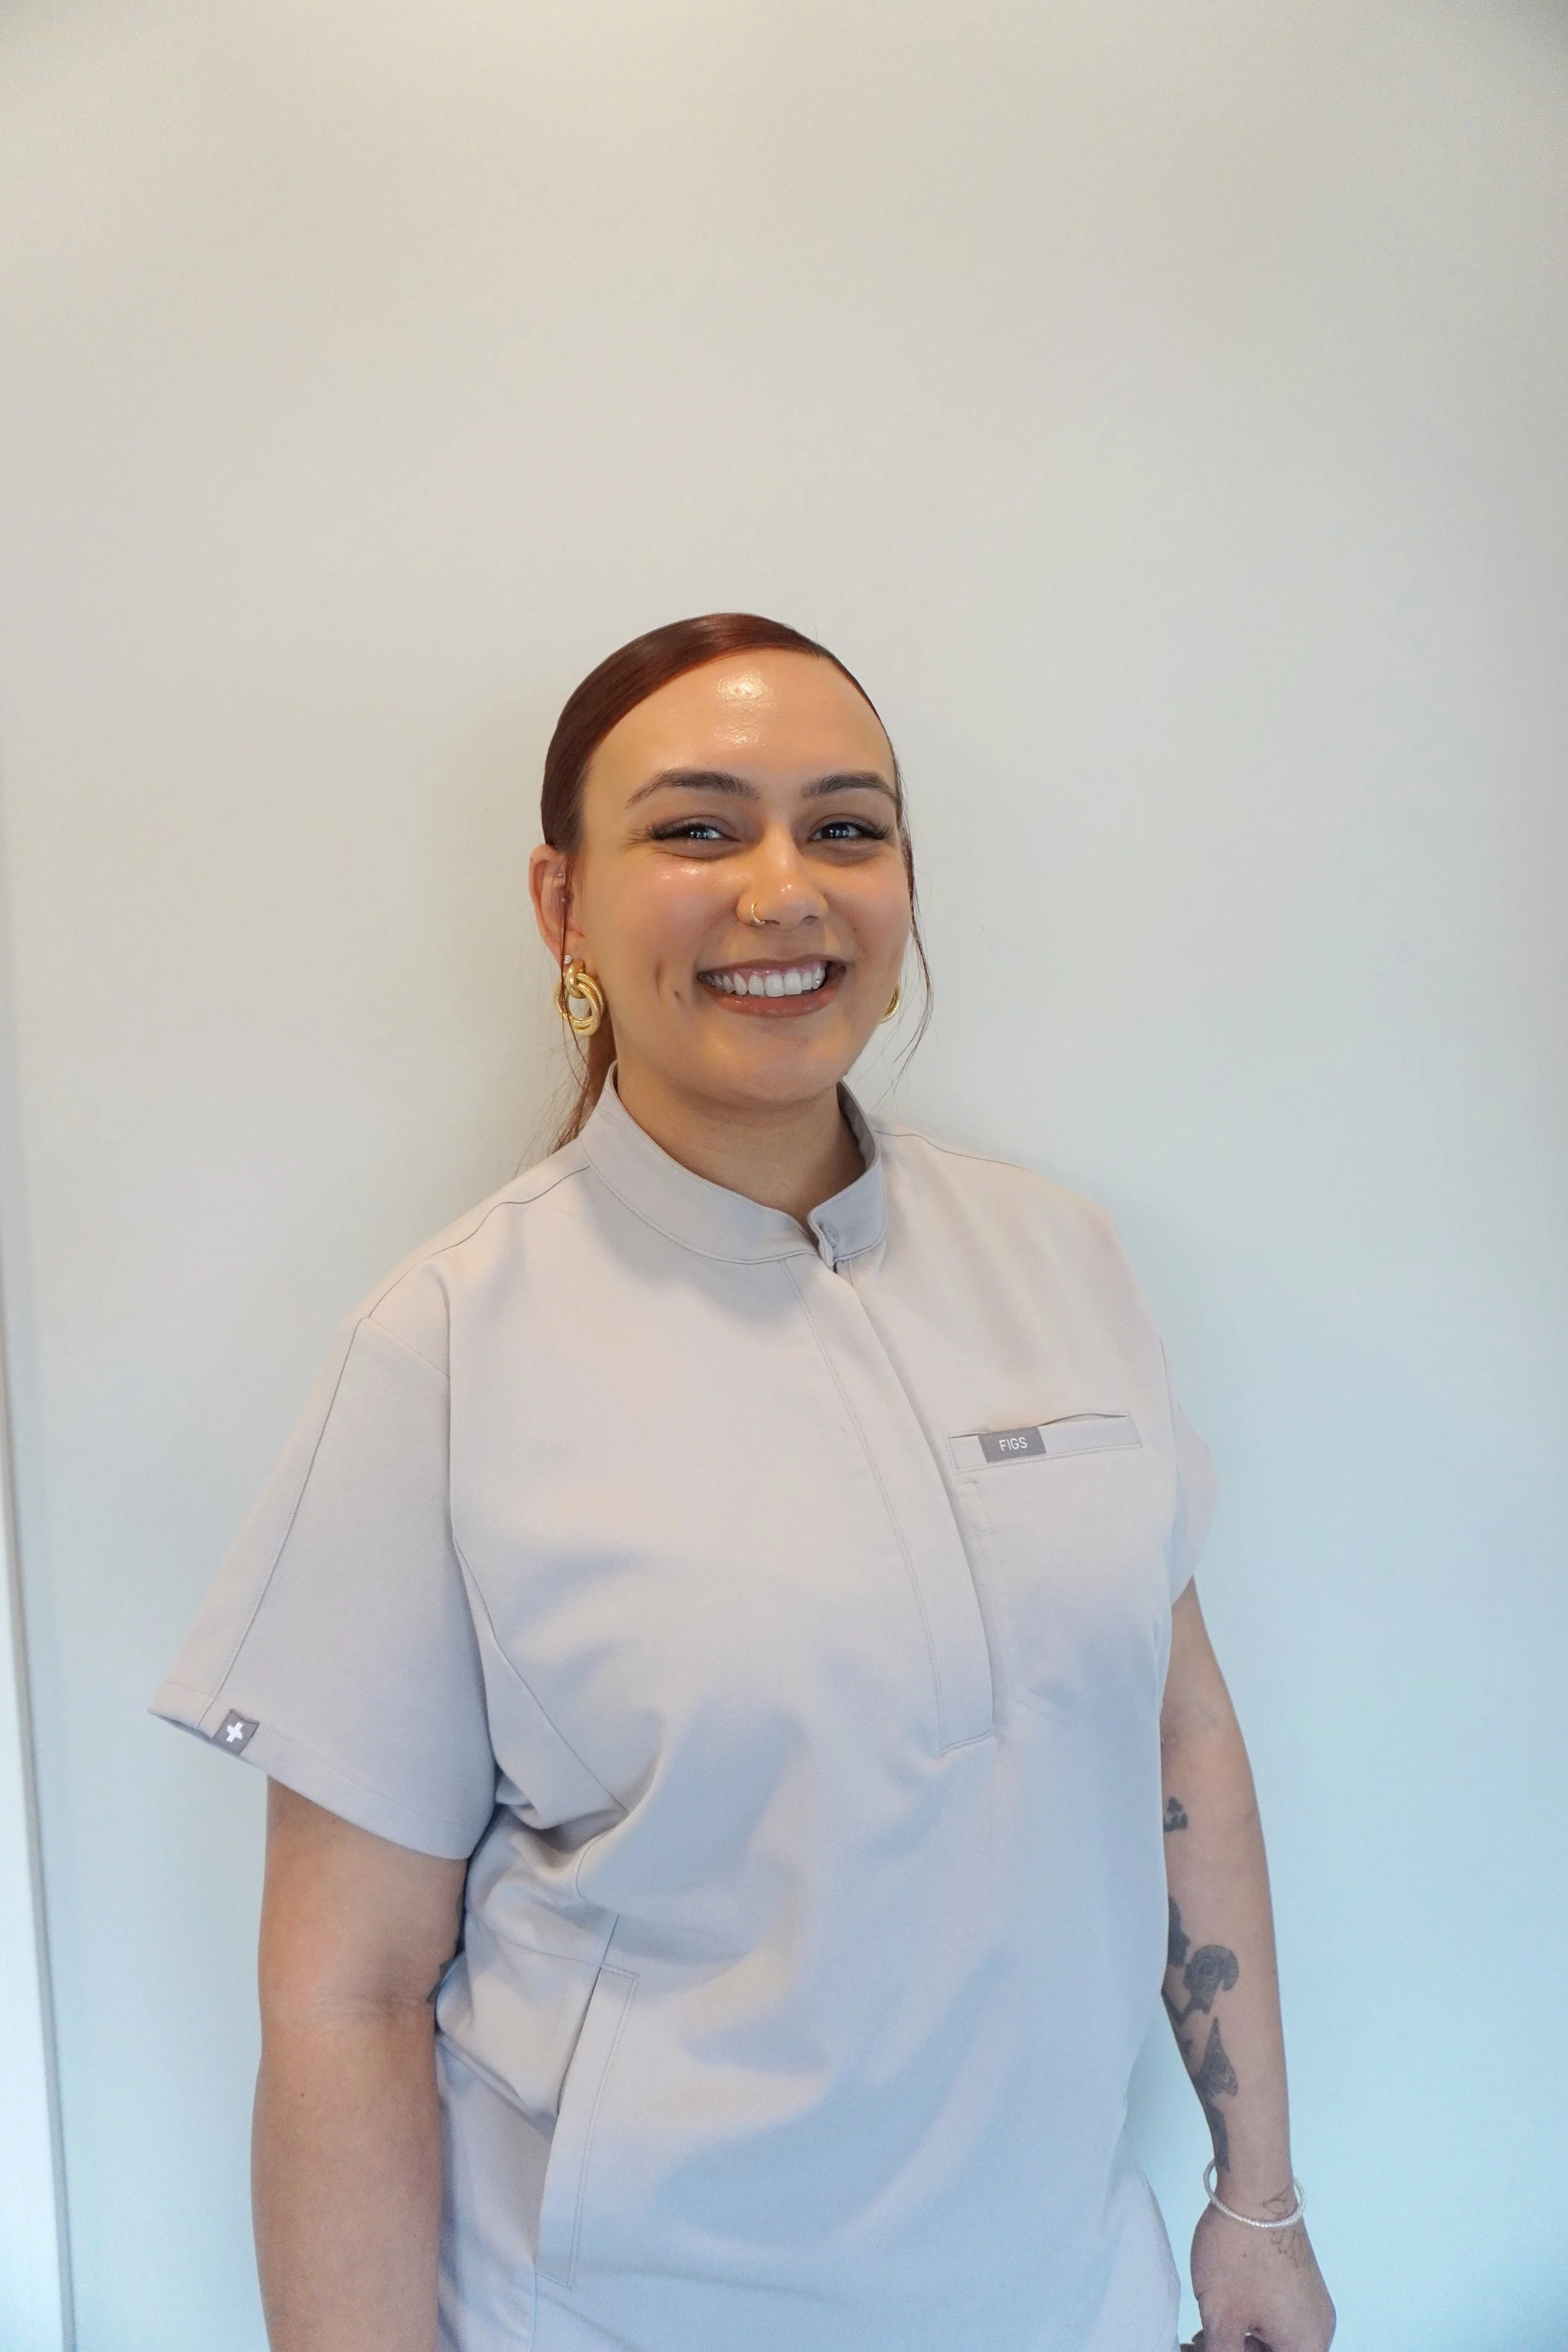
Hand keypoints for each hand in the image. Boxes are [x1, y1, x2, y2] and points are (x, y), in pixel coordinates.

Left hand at [1188, 2198, 1335, 2351]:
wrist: (1255, 2189)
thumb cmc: (1239, 2254)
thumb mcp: (1221, 2318)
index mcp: (1307, 2345)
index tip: (1200, 2350)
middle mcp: (1318, 2328)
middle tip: (1196, 2343)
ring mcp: (1311, 2302)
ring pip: (1273, 2337)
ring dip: (1238, 2340)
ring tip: (1201, 2330)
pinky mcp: (1300, 2280)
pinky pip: (1277, 2314)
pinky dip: (1249, 2319)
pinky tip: (1220, 2310)